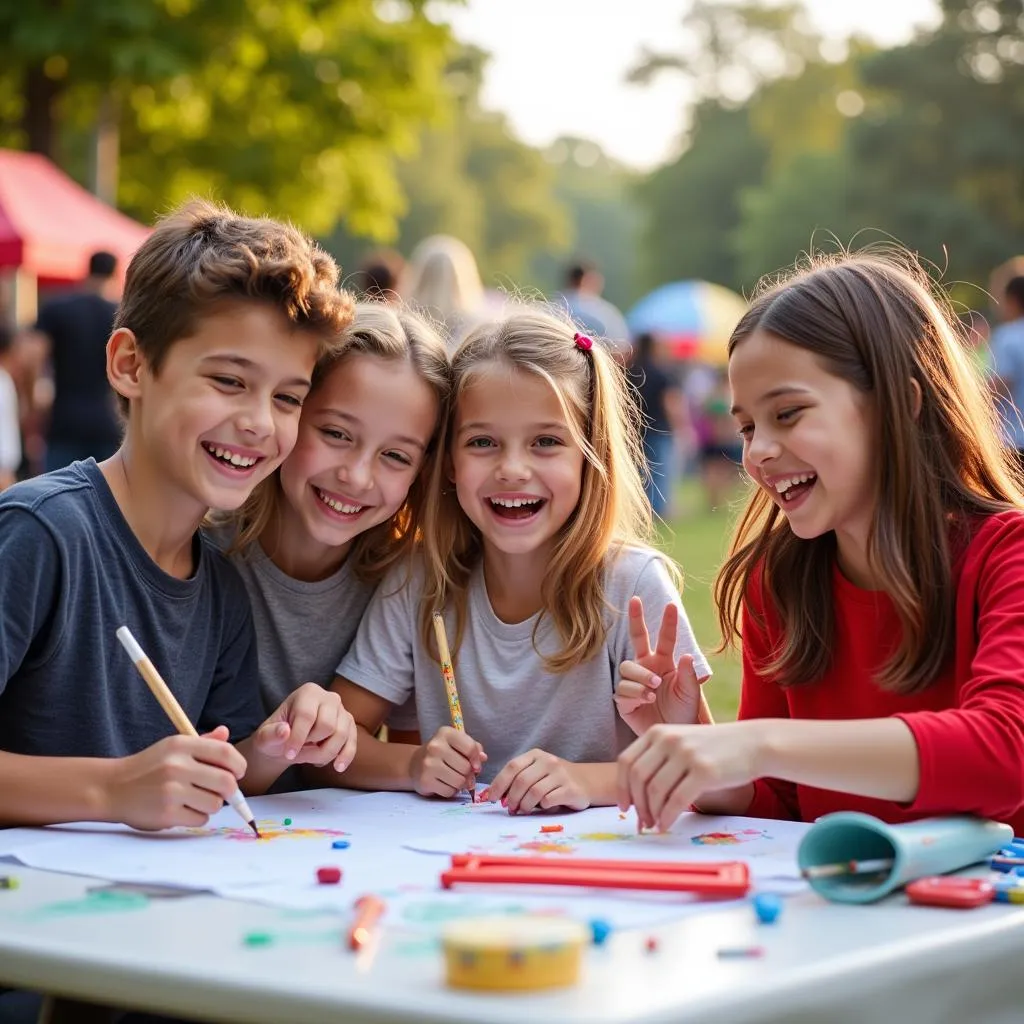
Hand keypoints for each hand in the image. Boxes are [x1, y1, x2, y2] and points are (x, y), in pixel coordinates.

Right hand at [107, 726, 246, 830]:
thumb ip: (202, 742)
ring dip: (211, 804)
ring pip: (215, 803)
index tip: (238, 772)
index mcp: (182, 745)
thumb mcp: (173, 747)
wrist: (112, 788)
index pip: (225, 753)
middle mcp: (177, 766)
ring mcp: (171, 791)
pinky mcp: (166, 814)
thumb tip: (226, 733)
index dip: (239, 765)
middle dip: (230, 790)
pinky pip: (200, 819)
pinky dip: (197, 817)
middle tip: (223, 791)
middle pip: (227, 783)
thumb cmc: (149, 767)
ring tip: (195, 799)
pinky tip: (183, 810)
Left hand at [251, 683, 355, 771]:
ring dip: (325, 753)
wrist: (288, 743)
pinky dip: (346, 756)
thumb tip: (284, 731)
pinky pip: (352, 742)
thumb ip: (270, 734)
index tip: (288, 754)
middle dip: (312, 746)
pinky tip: (338, 767)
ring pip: (341, 735)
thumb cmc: (277, 736)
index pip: (307, 715)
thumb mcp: (265, 736)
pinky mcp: (349, 725)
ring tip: (310, 757)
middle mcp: (329, 698)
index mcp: (308, 693)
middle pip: (327, 726)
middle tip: (299, 752)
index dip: (298, 738)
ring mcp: (342, 711)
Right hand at [409, 726, 485, 797]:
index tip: (476, 766)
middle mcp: (435, 746)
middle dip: (469, 774)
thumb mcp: (457, 744)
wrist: (416, 764)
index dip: (477, 760)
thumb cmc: (443, 753)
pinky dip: (451, 791)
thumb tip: (483, 758)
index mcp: (446, 733)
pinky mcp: (425, 780)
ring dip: (461, 784)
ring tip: (455, 779)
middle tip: (463, 773)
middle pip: (466, 767)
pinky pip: (449, 792)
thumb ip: (473, 748)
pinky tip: (445, 784)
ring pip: (459, 781)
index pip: (470, 748)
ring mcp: (428, 764)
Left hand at [484, 749, 588, 814]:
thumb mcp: (535, 773)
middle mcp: (548, 761)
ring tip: (524, 810)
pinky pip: (548, 800)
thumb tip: (495, 796)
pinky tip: (543, 807)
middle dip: (512, 798)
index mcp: (535, 755)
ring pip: (534, 792)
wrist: (585, 781)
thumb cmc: (553, 779)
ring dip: (524, 805)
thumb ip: (516, 780)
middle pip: (521, 781)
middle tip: (510, 808)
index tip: (492, 798)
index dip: (499, 783)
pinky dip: (541, 807)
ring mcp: (560, 774)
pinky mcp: (570, 789)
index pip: (512, 767)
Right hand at [615, 597, 705, 734]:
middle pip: (637, 638)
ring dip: (641, 676)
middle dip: (636, 618)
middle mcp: (646, 667)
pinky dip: (635, 694)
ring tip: (654, 688)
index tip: (671, 604)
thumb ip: (688, 675)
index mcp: (664, 662)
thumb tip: (686, 655)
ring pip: (628, 667)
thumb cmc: (683, 712)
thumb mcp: (690, 693)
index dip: (668, 622)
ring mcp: (633, 682)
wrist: (672, 734)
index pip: (665, 638)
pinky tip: (646, 700)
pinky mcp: (623, 700)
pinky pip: (622, 689)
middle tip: (635, 599)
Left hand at [617, 721, 761, 831]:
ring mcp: (686, 754)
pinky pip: (677, 800)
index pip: (626, 761)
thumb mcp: (682, 743)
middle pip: (637, 777)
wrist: (754, 744)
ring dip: (651, 813)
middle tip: (642, 822)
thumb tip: (638, 795)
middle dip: (637, 805)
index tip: (624, 807)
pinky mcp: (704, 771)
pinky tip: (667, 825)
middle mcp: (669, 739)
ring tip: (655, 825)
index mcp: (658, 732)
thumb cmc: (715, 749)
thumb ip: (659, 759)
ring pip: (655, 790)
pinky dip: (667, 817)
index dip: (621, 787)